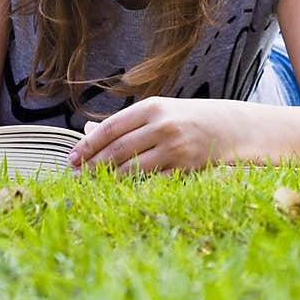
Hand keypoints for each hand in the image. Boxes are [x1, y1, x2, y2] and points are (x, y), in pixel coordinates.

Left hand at [67, 97, 243, 175]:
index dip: (88, 145)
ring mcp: (176, 148)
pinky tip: (119, 192)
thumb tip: (87, 131)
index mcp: (152, 107)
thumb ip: (124, 123)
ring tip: (92, 186)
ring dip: (109, 179)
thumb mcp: (155, 112)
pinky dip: (134, 188)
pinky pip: (152, 183)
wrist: (227, 127)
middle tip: (75, 177)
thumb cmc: (184, 118)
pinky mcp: (186, 169)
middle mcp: (163, 126)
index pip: (111, 128)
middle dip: (93, 165)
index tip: (72, 158)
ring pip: (133, 169)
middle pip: (118, 149)